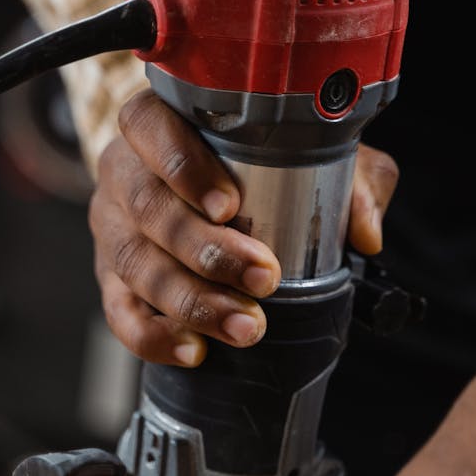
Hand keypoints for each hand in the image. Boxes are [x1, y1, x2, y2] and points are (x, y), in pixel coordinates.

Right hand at [88, 88, 398, 365]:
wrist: (209, 192)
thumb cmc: (258, 165)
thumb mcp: (312, 153)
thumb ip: (350, 179)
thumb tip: (365, 233)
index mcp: (157, 124)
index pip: (151, 129)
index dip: (184, 167)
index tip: (229, 205)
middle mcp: (125, 172)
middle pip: (149, 209)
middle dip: (207, 250)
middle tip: (263, 277)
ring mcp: (112, 227)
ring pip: (136, 265)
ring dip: (192, 301)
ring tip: (244, 326)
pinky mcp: (111, 278)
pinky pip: (120, 312)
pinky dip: (154, 337)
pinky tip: (195, 351)